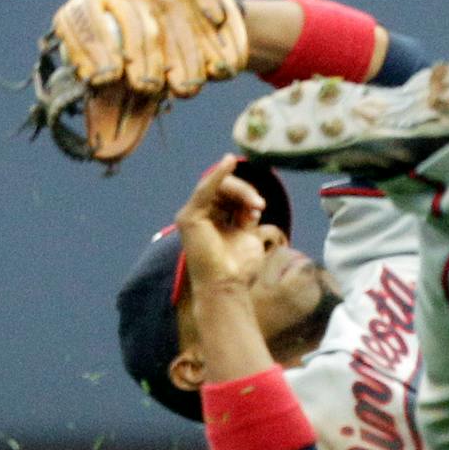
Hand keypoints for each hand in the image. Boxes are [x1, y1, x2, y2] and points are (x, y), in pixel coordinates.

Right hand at [173, 155, 268, 291]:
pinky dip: (218, 175)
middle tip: (259, 205)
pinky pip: (205, 189)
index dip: (245, 195)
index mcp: (211, 219)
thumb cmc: (237, 267)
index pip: (227, 194)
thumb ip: (247, 216)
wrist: (226, 287)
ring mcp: (191, 215)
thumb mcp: (247, 234)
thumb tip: (254, 202)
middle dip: (244, 192)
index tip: (260, 207)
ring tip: (255, 204)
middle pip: (222, 188)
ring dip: (239, 190)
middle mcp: (199, 215)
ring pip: (217, 186)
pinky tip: (228, 162)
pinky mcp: (188, 217)